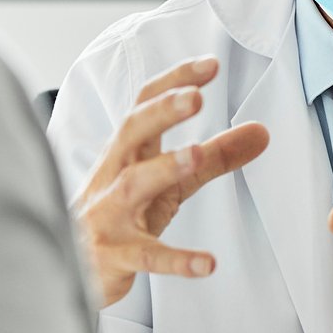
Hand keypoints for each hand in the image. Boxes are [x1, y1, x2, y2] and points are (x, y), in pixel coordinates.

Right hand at [74, 57, 267, 306]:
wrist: (69, 268)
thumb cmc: (121, 215)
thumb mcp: (171, 183)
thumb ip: (215, 157)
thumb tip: (262, 131)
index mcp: (127, 152)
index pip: (144, 106)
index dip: (174, 82)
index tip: (209, 64)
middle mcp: (113, 176)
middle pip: (131, 133)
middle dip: (161, 112)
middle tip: (196, 97)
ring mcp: (109, 215)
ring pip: (131, 185)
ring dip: (163, 167)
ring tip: (196, 155)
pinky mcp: (114, 256)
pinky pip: (146, 256)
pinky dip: (175, 260)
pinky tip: (207, 263)